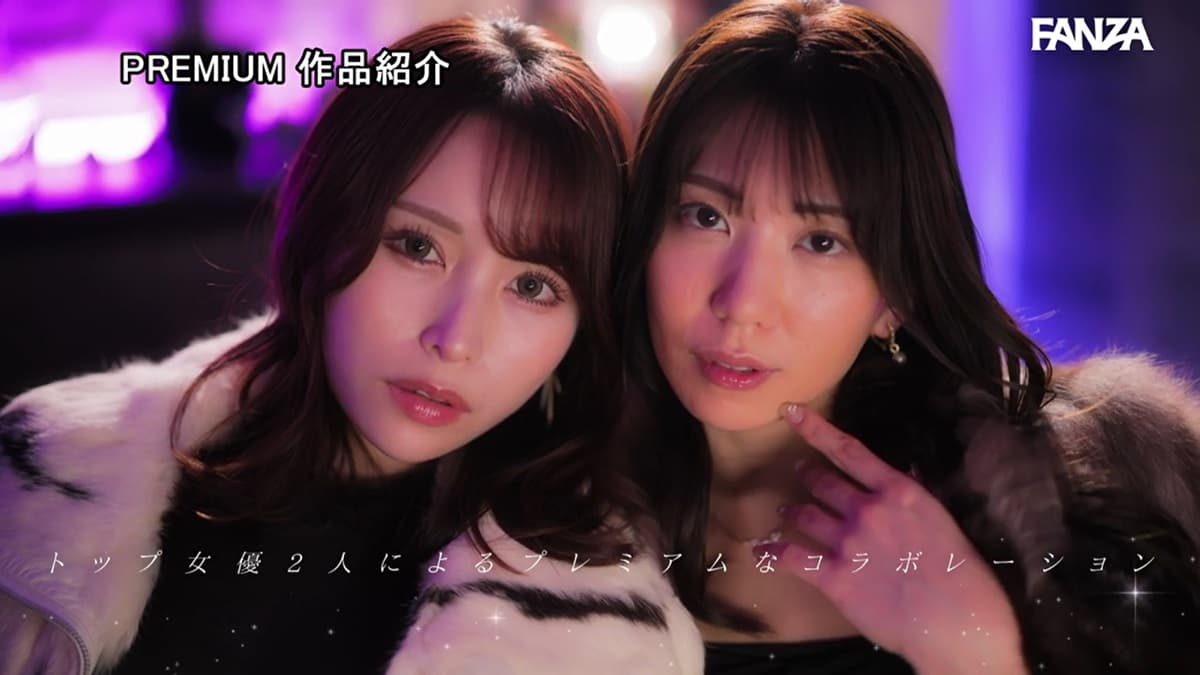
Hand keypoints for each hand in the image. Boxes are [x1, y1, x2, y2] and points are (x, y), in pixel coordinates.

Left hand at [752, 403, 1026, 673]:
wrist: (957, 623)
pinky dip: (774, 551)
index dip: (816, 429)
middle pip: (823, 483)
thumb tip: (903, 474)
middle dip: (809, 476)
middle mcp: (868, 511)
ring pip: (805, 515)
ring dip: (793, 510)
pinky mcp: (834, 577)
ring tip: (787, 509)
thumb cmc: (961, 574)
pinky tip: (764, 550)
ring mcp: (848, 543)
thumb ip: (914, 497)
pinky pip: (792, 556)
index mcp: (899, 492)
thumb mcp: (942, 521)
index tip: (792, 412)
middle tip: (802, 473)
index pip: (849, 450)